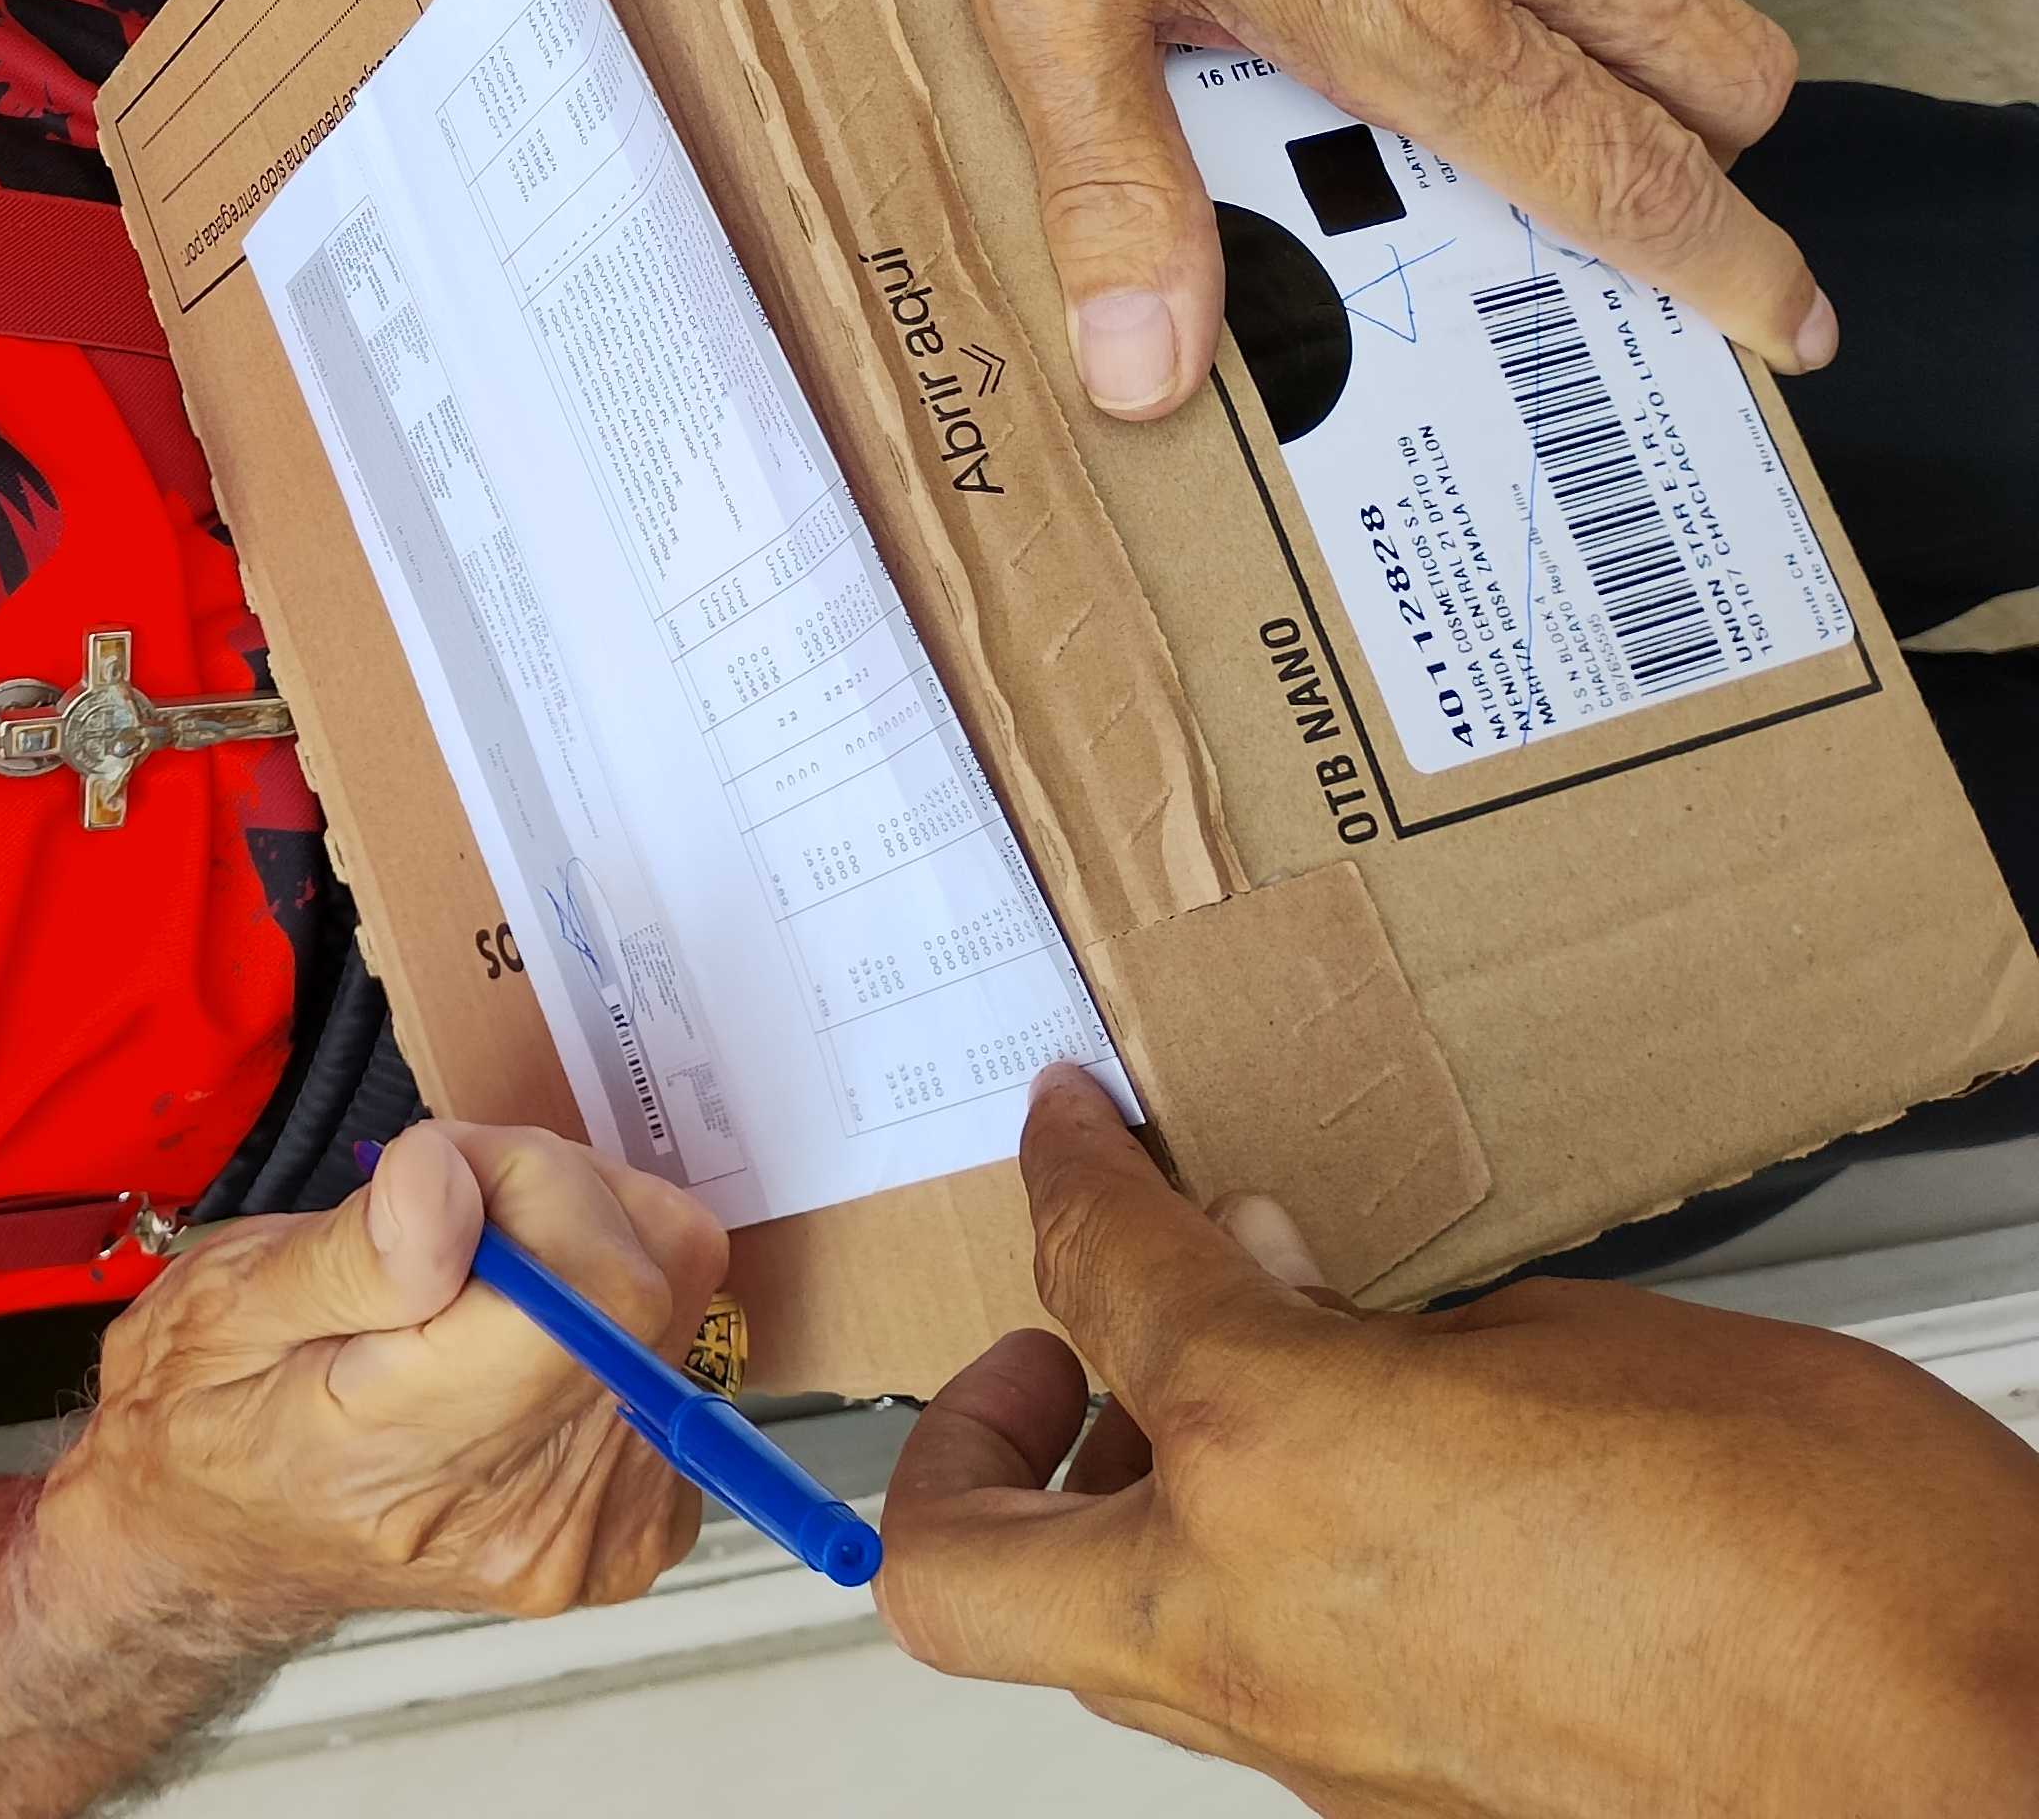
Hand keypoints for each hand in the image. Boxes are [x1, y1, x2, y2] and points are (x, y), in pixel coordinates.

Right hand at [45, 1120, 728, 1633]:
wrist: (213, 1553)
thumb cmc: (204, 1421)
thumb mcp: (222, 1305)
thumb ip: (353, 1250)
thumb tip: (455, 1182)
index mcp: (417, 1454)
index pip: (599, 1287)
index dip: (536, 1181)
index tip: (443, 1174)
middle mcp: (531, 1513)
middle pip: (653, 1275)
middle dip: (556, 1195)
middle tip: (440, 1214)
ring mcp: (593, 1534)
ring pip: (677, 1303)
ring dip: (583, 1248)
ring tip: (464, 1280)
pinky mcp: (633, 1530)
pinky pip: (677, 1362)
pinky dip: (605, 1319)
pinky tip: (510, 1339)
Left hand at [875, 1070, 2038, 1817]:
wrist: (1989, 1786)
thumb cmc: (1850, 1574)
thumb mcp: (1601, 1344)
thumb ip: (1402, 1322)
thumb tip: (1304, 1295)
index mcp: (1270, 1453)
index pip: (1099, 1271)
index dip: (1070, 1175)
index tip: (1071, 1137)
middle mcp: (1244, 1627)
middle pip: (954, 1565)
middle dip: (962, 1442)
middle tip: (1059, 1348)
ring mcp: (1314, 1756)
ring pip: (1105, 1644)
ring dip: (1118, 1523)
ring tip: (1232, 1412)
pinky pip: (1253, 1696)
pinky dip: (1256, 1593)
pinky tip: (1372, 1517)